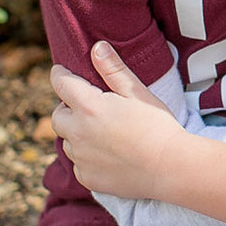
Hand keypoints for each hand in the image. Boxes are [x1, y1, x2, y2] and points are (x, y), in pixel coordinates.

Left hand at [50, 41, 183, 198]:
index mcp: (89, 108)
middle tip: (87, 105)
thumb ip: (113, 69)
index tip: (60, 70)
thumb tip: (96, 47)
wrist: (168, 166)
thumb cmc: (157, 124)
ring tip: (103, 131)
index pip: (62, 85)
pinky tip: (110, 153)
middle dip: (67, 108)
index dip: (59, 74)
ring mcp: (80, 158)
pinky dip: (87, 156)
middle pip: (57, 116)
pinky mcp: (86, 178)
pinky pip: (78, 163)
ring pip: (67, 141)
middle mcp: (78, 134)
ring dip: (77, 133)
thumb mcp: (137, 92)